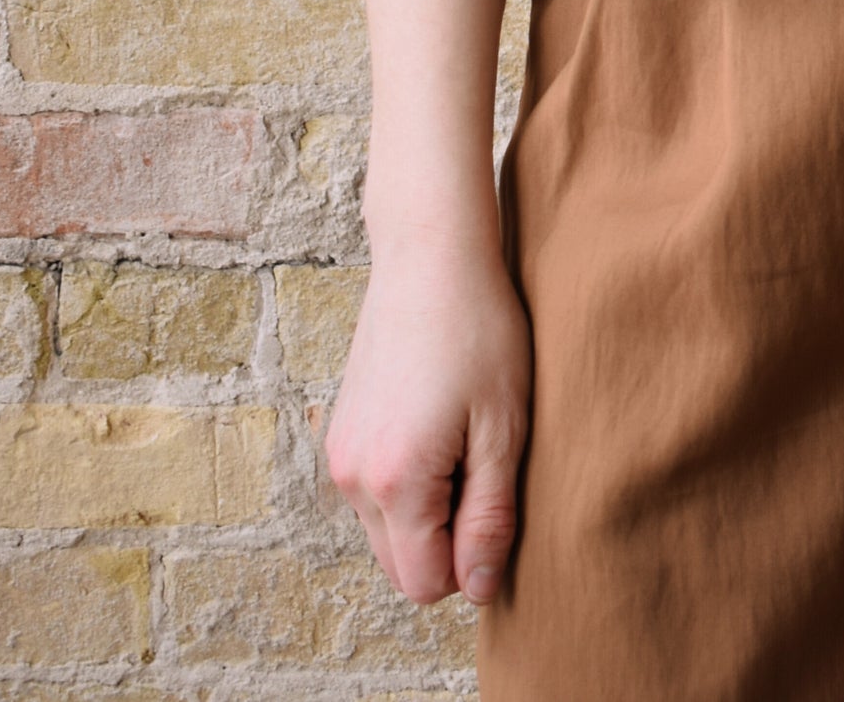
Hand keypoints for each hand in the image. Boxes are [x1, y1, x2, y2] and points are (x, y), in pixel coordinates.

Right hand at [325, 236, 532, 606]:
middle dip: (446, 540)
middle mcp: (352, 478)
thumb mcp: (503, 428)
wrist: (429, 253)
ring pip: (386, 530)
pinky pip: (373, 492)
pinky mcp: (341, 429)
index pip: (426, 584)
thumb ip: (489, 519)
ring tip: (462, 439)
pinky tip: (437, 422)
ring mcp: (340, 452)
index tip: (497, 502)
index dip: (471, 562)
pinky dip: (406, 481)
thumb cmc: (479, 331)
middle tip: (483, 466)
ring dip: (427, 510)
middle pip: (401, 566)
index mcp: (394, 483)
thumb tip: (477, 589)